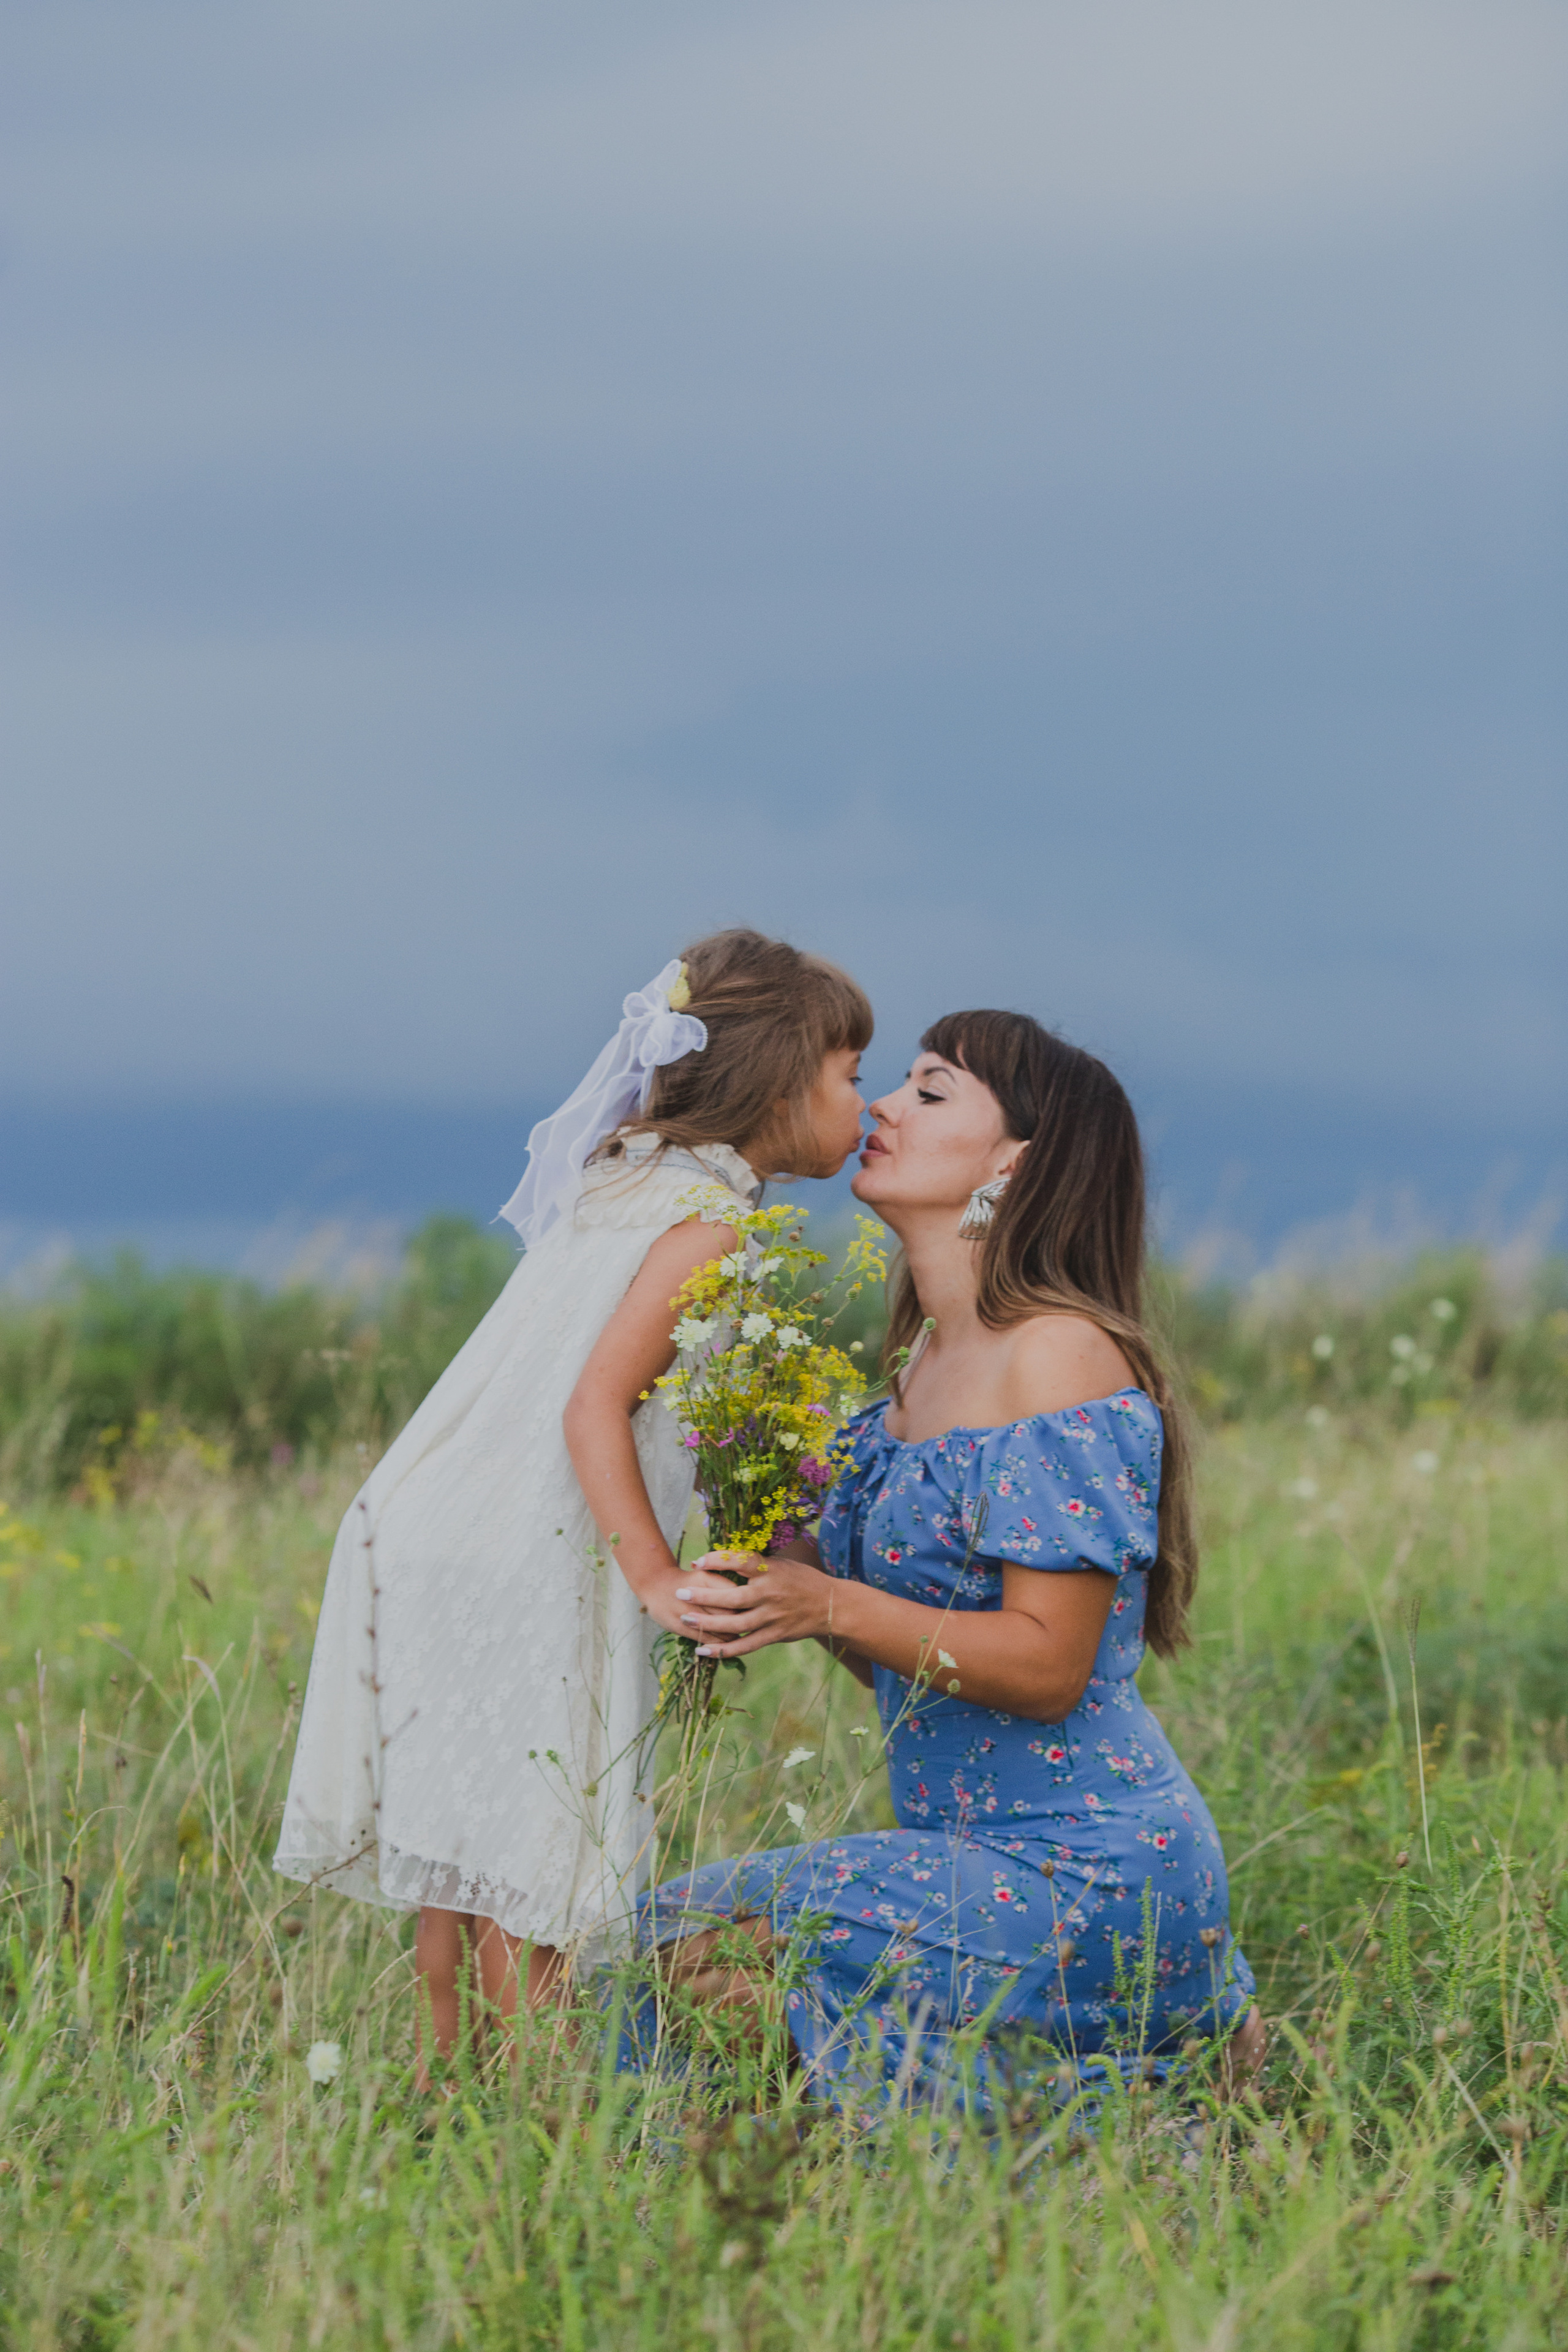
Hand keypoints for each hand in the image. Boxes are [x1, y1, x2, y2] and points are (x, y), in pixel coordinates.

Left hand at [674, 1552, 838, 1658]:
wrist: (831, 1607)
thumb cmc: (802, 1580)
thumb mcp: (781, 1564)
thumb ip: (756, 1563)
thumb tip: (725, 1556)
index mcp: (771, 1571)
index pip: (741, 1561)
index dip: (718, 1560)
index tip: (697, 1561)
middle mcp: (770, 1594)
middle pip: (732, 1596)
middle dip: (704, 1595)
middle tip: (681, 1593)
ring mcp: (771, 1617)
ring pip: (735, 1623)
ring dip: (708, 1623)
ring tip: (685, 1619)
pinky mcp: (773, 1635)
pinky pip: (745, 1645)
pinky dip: (723, 1650)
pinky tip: (703, 1650)